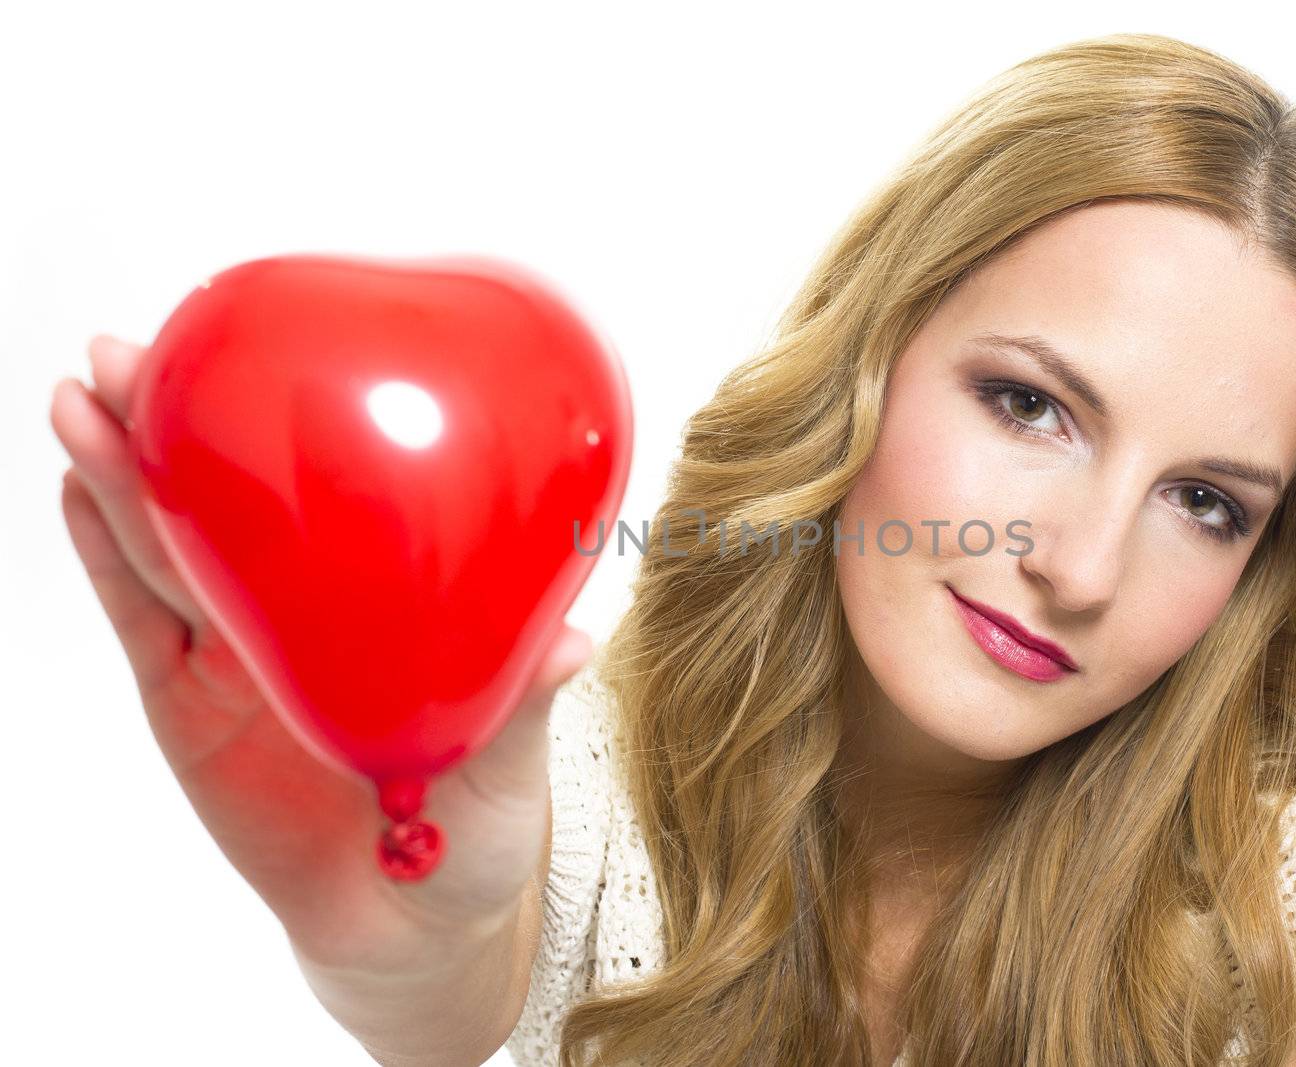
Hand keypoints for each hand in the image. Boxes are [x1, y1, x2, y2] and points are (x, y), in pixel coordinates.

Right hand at [49, 334, 590, 974]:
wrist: (409, 925)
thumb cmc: (474, 826)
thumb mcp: (507, 760)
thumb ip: (521, 702)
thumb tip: (574, 642)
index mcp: (373, 603)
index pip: (321, 494)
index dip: (282, 421)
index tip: (255, 338)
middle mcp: (299, 610)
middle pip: (224, 499)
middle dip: (172, 421)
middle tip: (133, 352)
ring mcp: (237, 653)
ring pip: (167, 547)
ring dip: (121, 474)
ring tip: (86, 404)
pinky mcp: (188, 708)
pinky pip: (141, 624)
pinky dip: (107, 560)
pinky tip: (78, 495)